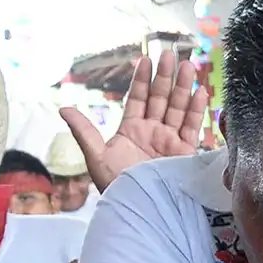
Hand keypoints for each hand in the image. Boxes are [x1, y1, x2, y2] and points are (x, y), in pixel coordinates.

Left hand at [59, 50, 208, 191]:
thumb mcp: (96, 156)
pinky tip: (200, 92)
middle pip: (161, 99)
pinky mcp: (186, 152)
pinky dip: (196, 110)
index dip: (142, 80)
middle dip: (166, 77)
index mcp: (131, 131)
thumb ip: (84, 131)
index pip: (138, 99)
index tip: (145, 60)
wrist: (140, 208)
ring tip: (188, 65)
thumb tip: (63, 108)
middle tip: (171, 54)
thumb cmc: (116, 186)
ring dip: (183, 87)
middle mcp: (153, 133)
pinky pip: (192, 127)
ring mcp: (170, 141)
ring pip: (178, 108)